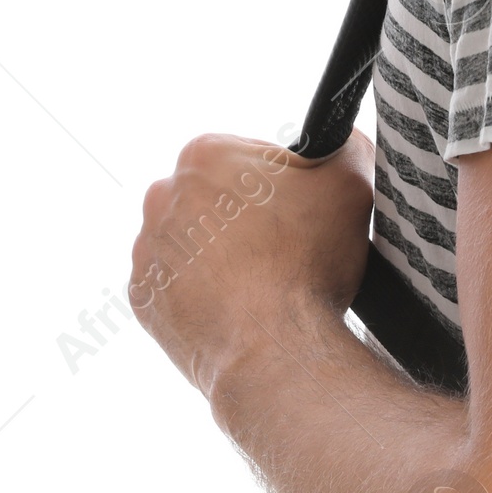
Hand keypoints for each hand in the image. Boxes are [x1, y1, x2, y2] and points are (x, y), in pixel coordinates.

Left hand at [130, 128, 373, 397]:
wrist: (272, 350)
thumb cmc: (305, 261)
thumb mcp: (348, 180)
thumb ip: (344, 145)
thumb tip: (337, 143)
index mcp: (204, 155)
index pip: (249, 154)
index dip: (283, 180)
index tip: (300, 208)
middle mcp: (162, 197)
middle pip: (217, 194)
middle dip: (246, 214)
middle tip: (286, 244)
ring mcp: (147, 252)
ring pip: (195, 239)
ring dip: (223, 251)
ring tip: (264, 279)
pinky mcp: (143, 301)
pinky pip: (177, 284)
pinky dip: (204, 290)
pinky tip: (239, 303)